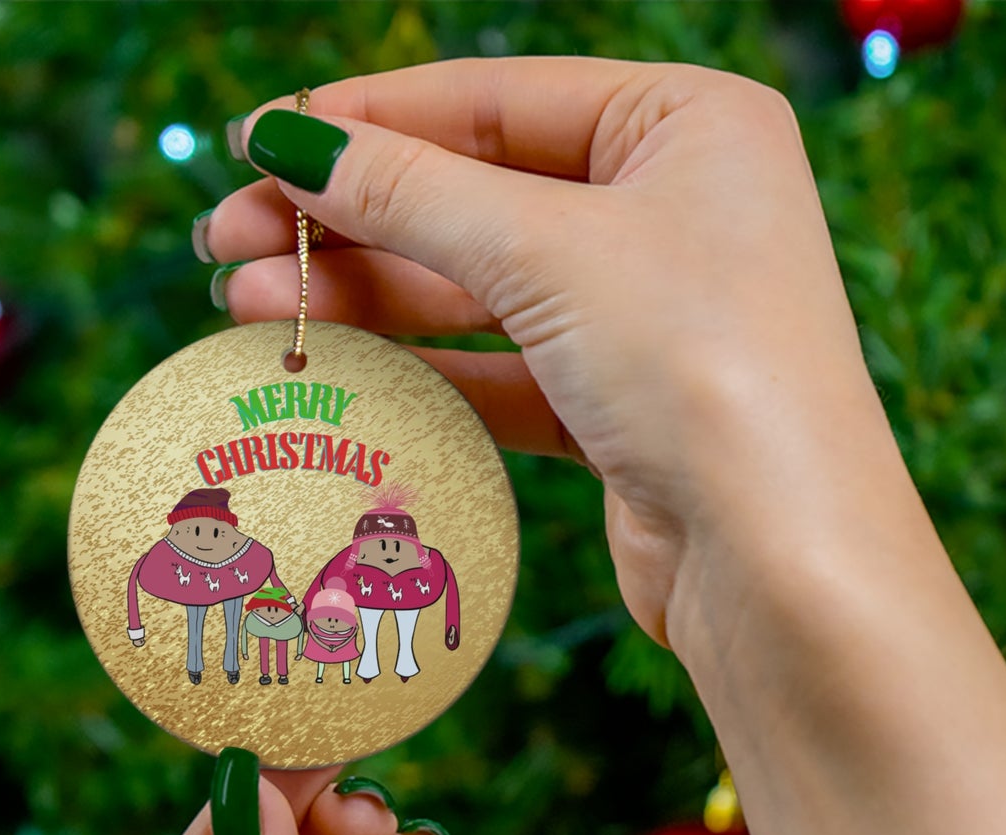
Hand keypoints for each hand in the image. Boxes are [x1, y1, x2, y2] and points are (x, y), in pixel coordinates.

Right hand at [204, 58, 886, 650]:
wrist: (780, 562)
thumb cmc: (699, 368)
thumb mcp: (547, 252)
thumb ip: (411, 192)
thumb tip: (289, 141)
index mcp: (688, 125)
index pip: (495, 100)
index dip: (367, 120)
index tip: (255, 142)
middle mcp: (675, 210)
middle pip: (478, 195)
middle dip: (349, 219)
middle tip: (225, 242)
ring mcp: (650, 315)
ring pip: (481, 290)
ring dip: (366, 298)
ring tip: (246, 307)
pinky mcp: (623, 410)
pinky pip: (502, 371)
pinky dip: (421, 371)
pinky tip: (333, 368)